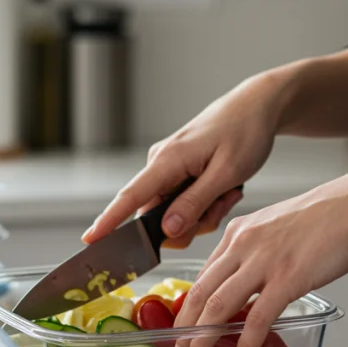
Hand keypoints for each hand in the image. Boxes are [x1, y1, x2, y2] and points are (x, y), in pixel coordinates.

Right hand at [81, 72, 290, 248]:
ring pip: (175, 213)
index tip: (90, 240)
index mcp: (167, 161)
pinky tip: (225, 188)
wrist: (257, 107)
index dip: (109, 222)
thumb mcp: (226, 173)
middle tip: (223, 203)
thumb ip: (195, 203)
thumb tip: (168, 230)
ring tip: (227, 191)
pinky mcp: (179, 172)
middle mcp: (160, 164)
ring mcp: (169, 168)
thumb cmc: (244, 132)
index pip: (130, 197)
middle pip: (158, 217)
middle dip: (191, 223)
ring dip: (204, 213)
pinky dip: (206, 204)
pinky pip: (185, 203)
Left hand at [172, 166, 347, 346]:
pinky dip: (246, 344)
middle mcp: (243, 244)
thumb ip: (259, 251)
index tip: (184, 324)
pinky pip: (258, 318)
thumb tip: (253, 279)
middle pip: (202, 291)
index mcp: (239, 232)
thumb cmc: (330, 217)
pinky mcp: (288, 278)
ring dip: (203, 338)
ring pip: (219, 306)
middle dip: (185, 325)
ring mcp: (264, 261)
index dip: (190, 304)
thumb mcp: (278, 227)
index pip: (204, 273)